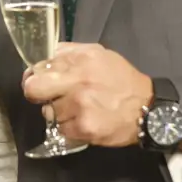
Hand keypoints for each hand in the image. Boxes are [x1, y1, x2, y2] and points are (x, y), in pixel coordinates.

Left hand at [20, 44, 152, 148]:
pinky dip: (70, 128)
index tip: (40, 81)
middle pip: (33, 90)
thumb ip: (72, 52)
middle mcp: (78, 80)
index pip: (40, 66)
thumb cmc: (122, 81)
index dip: (36, 75)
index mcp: (81, 59)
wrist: (147, 110)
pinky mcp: (84, 127)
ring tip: (79, 110)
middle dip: (36, 94)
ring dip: (60, 113)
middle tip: (48, 98)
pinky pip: (62, 129)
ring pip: (49, 113)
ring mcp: (80, 105)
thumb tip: (47, 56)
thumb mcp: (100, 55)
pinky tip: (85, 121)